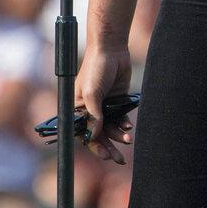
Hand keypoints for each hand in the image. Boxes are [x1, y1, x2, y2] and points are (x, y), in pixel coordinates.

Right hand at [74, 46, 133, 164]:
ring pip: (111, 127)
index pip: (84, 133)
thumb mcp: (92, 93)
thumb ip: (93, 115)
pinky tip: (128, 125)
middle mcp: (90, 109)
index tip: (105, 154)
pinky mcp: (117, 100)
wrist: (111, 48)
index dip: (94, 145)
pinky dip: (124, 123)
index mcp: (78, 109)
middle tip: (119, 159)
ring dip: (119, 135)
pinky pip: (120, 117)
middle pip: (99, 133)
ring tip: (128, 138)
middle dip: (109, 146)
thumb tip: (94, 135)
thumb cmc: (95, 68)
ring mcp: (104, 105)